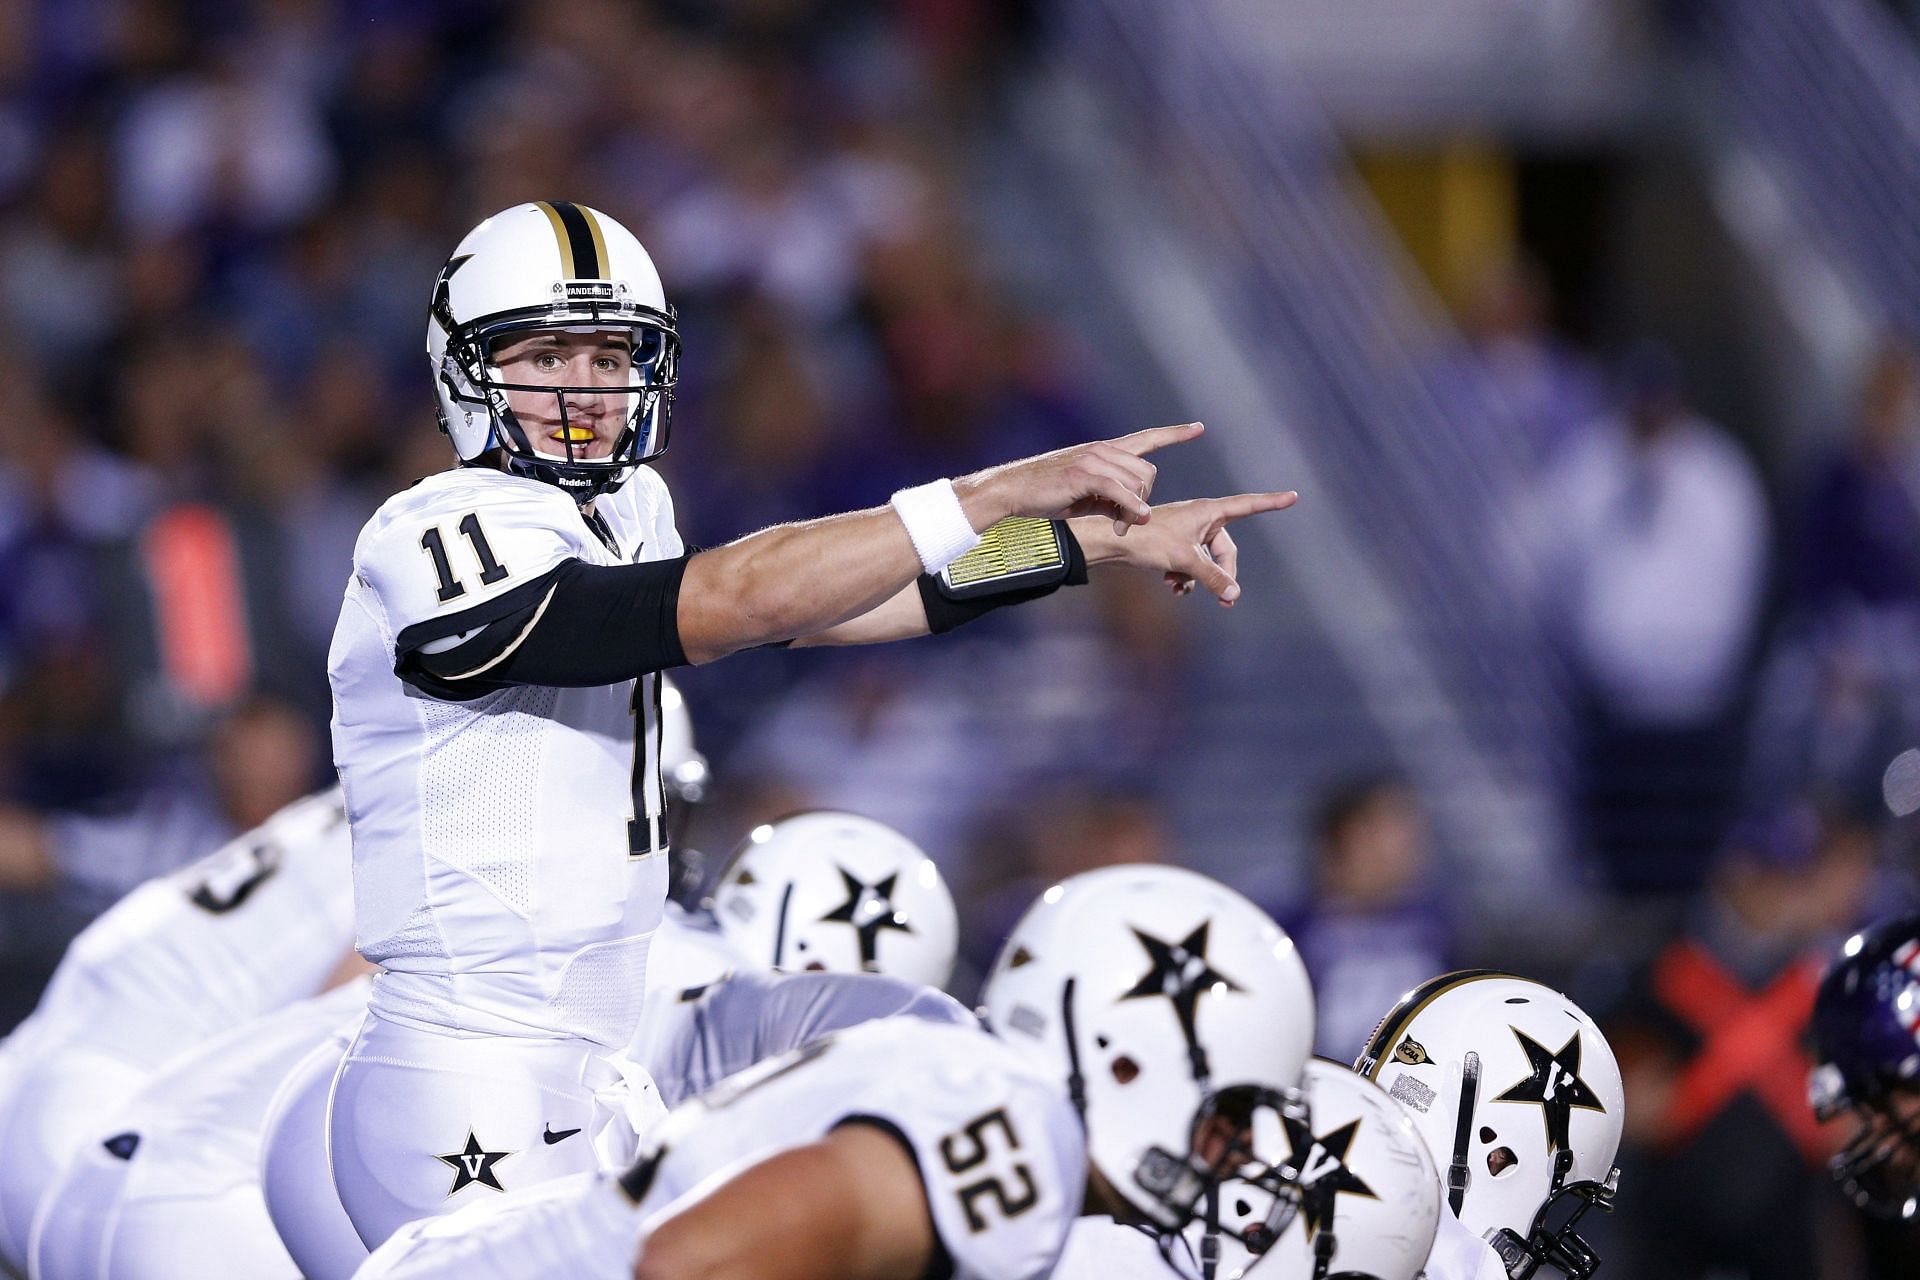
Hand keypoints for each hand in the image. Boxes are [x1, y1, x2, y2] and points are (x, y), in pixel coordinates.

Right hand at [954, 422, 1203, 535]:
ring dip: (1134, 509)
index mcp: (1104, 451)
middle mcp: (1103, 450)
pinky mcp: (1083, 474)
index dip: (1173, 434)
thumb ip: (1112, 497)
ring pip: (1137, 481)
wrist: (1012, 490)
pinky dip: (1130, 505)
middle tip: (1127, 522)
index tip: (1198, 428)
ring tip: (1118, 525)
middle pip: (1148, 471)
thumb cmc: (1046, 494)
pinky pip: (1119, 489)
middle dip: (1145, 499)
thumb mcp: (1085, 495)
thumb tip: (1134, 511)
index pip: (1146, 438)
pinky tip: (1134, 517)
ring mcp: (1093, 459)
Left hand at [1085, 489, 1298, 604]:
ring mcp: (1187, 532)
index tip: (1293, 496)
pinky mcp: (1175, 544)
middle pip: (1226, 549)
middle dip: (1223, 573)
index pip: (1248, 505)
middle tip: (1225, 600)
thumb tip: (1234, 596)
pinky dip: (1186, 577)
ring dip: (1199, 578)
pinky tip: (1172, 586)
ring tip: (1181, 589)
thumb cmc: (1149, 541)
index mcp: (1208, 511)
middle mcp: (1201, 519)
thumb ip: (1212, 577)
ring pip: (1207, 561)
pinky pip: (1191, 564)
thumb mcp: (1185, 559)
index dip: (1271, 502)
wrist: (1113, 541)